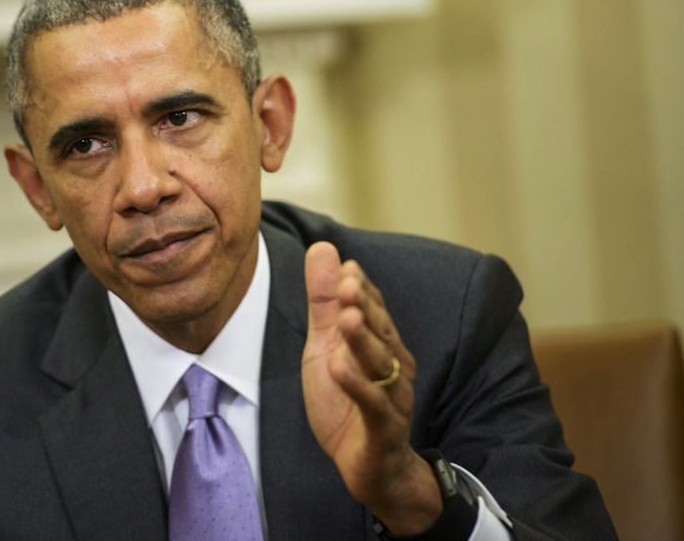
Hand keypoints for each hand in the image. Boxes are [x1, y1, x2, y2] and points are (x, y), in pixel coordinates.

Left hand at [301, 242, 441, 534]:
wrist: (370, 467)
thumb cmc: (348, 402)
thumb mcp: (325, 347)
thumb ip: (325, 302)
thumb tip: (324, 249)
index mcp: (380, 343)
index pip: (372, 309)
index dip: (360, 289)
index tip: (345, 267)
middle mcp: (393, 365)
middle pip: (379, 331)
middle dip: (364, 307)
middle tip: (348, 284)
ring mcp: (392, 396)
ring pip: (379, 365)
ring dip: (363, 341)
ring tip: (346, 319)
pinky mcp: (383, 427)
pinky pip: (372, 404)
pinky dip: (357, 385)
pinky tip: (338, 368)